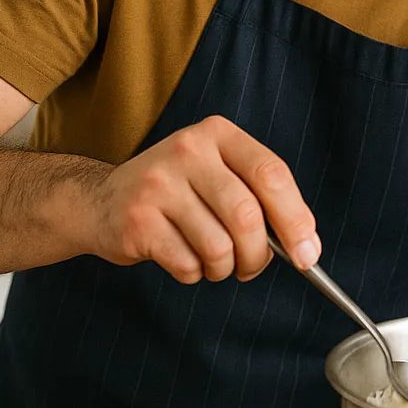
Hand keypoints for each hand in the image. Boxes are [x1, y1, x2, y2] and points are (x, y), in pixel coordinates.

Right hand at [90, 115, 319, 284]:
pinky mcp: (137, 220)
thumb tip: (305, 245)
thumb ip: (259, 198)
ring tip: (212, 261)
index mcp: (217, 134)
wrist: (99, 200)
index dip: (296, 218)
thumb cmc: (177, 193)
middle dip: (258, 255)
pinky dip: (195, 274)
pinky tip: (183, 258)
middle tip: (251, 267)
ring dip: (224, 268)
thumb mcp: (217, 173)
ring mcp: (158, 184)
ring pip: (219, 246)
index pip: (271, 173)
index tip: (308, 253)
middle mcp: (187, 150)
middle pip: (247, 215)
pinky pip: (188, 264)